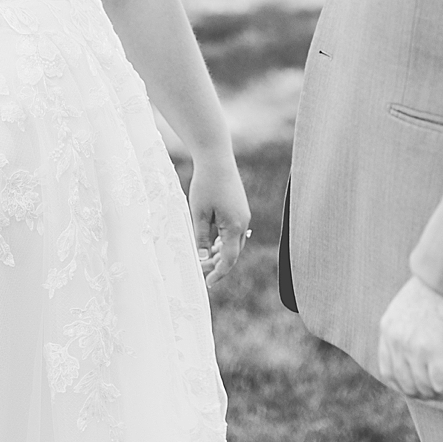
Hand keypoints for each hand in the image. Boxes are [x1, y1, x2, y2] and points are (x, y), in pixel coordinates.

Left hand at [189, 158, 250, 286]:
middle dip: (219, 264)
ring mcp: (244, 215)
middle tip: (202, 269)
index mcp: (234, 227)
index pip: (229, 259)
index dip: (218, 273)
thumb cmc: (206, 185)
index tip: (208, 282)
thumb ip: (201, 238)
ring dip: (221, 252)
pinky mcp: (240, 209)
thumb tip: (203, 258)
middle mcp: (243, 223)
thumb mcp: (198, 214)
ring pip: (234, 243)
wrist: (216, 159)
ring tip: (205, 256)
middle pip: (234, 253)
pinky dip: (224, 240)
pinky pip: (234, 232)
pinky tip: (212, 241)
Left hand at [377, 275, 442, 401]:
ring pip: (429, 390)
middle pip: (410, 387)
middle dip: (433, 394)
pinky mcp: (437, 354)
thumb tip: (423, 355)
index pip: (390, 374)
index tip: (430, 387)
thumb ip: (409, 329)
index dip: (410, 387)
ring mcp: (415, 350)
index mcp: (388, 329)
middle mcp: (397, 342)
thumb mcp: (414, 305)